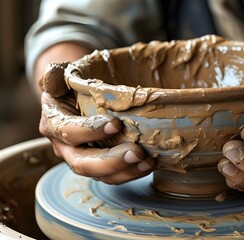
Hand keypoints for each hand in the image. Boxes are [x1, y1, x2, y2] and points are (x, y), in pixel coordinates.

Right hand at [39, 63, 154, 183]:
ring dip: (126, 171)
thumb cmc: (72, 85)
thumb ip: (55, 76)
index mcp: (53, 123)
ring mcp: (83, 159)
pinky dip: (133, 172)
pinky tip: (150, 163)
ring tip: (148, 161)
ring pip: (101, 175)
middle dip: (111, 161)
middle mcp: (64, 147)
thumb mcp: (60, 75)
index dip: (90, 131)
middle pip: (82, 163)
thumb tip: (53, 78)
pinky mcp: (100, 166)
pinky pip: (115, 175)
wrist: (77, 98)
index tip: (116, 124)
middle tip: (136, 152)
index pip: (68, 132)